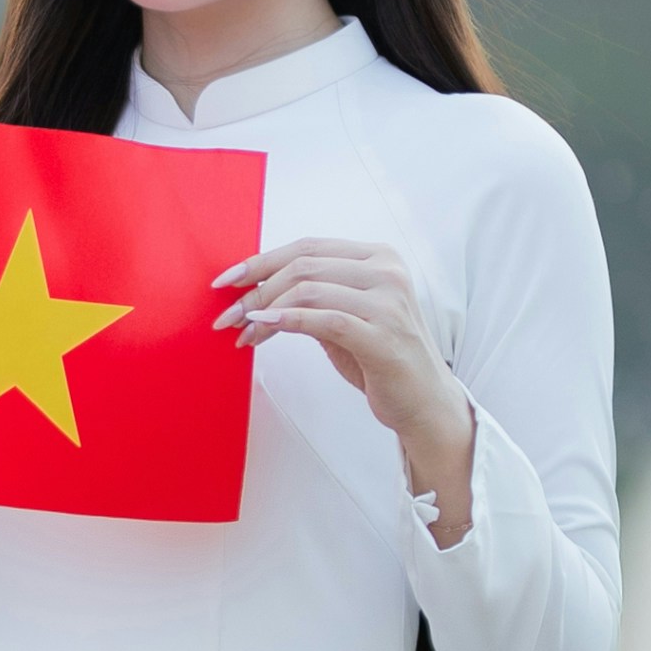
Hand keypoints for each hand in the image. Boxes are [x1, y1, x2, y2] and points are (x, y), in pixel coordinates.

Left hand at [218, 238, 476, 540]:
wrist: (425, 403)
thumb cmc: (380, 360)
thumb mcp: (344, 319)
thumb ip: (312, 297)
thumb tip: (254, 292)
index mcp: (379, 257)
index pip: (307, 247)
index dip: (261, 261)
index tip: (226, 281)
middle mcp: (387, 272)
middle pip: (303, 266)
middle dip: (256, 289)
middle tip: (228, 316)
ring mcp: (388, 302)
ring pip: (309, 289)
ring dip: (265, 310)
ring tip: (243, 333)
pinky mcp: (383, 335)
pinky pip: (325, 319)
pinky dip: (286, 321)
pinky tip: (262, 329)